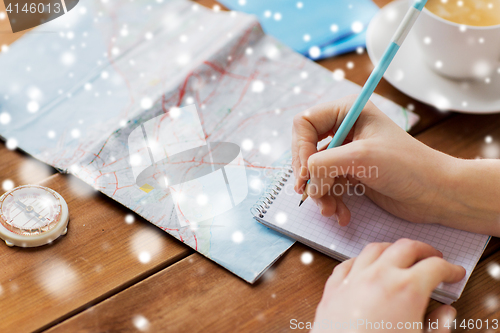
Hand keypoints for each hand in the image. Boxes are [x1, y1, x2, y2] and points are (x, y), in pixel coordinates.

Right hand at [292, 95, 460, 227]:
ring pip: (314, 172)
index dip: (299, 148)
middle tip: (310, 195)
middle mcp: (344, 129)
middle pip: (305, 149)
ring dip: (319, 194)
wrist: (436, 193)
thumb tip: (305, 183)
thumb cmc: (406, 165)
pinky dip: (330, 202)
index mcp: (347, 112)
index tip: (305, 173)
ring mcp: (346, 153)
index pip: (304, 123)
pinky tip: (342, 215)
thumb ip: (323, 164)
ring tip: (330, 210)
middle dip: (309, 176)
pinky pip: (327, 186)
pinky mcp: (351, 174)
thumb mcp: (360, 157)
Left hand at [312, 239, 464, 332]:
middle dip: (424, 250)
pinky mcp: (333, 289)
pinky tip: (365, 266)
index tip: (454, 273)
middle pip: (406, 247)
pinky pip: (348, 263)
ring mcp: (353, 280)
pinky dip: (361, 260)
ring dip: (392, 249)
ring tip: (401, 256)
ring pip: (374, 249)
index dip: (450, 268)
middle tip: (433, 257)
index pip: (436, 266)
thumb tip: (445, 313)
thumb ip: (439, 327)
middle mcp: (378, 277)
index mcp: (406, 290)